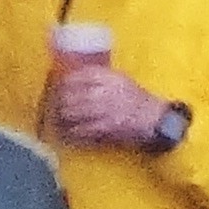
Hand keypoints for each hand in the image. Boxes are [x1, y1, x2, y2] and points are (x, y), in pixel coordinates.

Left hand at [41, 54, 167, 149]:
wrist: (155, 119)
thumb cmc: (137, 100)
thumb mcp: (121, 80)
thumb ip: (100, 77)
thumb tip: (74, 77)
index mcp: (110, 77)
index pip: (79, 75)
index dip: (64, 81)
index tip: (57, 85)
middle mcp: (105, 91)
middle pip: (71, 93)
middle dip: (58, 100)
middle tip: (53, 104)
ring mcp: (104, 110)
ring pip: (73, 112)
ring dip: (61, 117)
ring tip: (56, 119)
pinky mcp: (105, 128)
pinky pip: (81, 130)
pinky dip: (71, 132)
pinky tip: (66, 133)